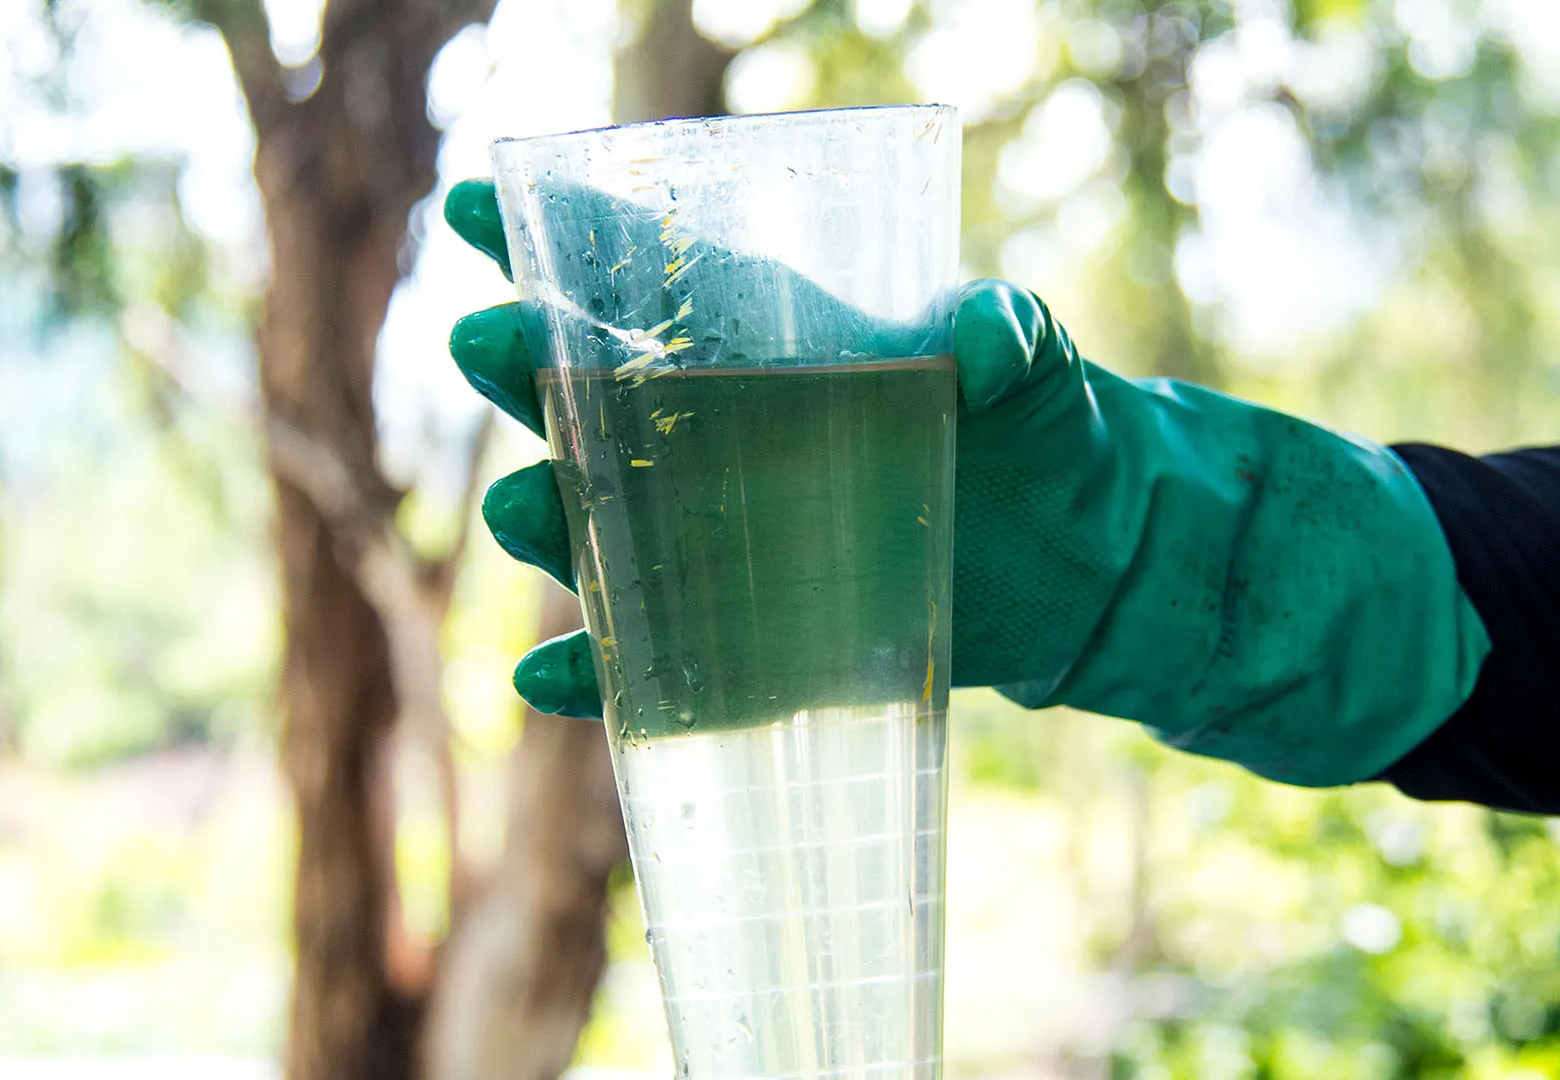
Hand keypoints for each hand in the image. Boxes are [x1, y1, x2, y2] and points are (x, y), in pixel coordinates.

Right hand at [446, 178, 1487, 785]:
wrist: (1085, 563)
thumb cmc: (1048, 433)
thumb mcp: (1035, 364)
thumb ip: (1007, 332)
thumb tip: (979, 337)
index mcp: (768, 353)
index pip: (640, 285)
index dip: (550, 241)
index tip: (473, 200)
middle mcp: (721, 446)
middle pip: (589, 407)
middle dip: (524, 373)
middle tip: (487, 344)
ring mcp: (725, 551)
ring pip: (601, 538)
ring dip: (548, 525)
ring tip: (524, 511)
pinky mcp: (752, 647)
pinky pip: (652, 666)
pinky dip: (597, 678)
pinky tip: (546, 677)